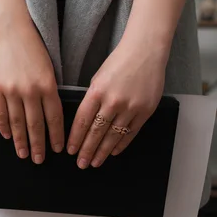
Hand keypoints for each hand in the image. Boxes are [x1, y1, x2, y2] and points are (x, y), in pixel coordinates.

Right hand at [0, 16, 63, 163]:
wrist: (11, 32)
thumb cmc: (33, 49)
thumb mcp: (48, 69)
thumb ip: (49, 92)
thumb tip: (49, 117)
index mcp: (48, 86)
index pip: (54, 118)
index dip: (56, 136)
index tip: (58, 149)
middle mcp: (30, 91)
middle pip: (36, 125)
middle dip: (38, 145)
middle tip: (39, 159)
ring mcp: (12, 91)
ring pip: (17, 123)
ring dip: (21, 141)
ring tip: (23, 154)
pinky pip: (0, 114)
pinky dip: (4, 127)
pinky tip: (8, 136)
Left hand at [67, 35, 168, 168]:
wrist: (145, 52)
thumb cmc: (118, 63)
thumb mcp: (97, 78)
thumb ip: (91, 99)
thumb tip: (85, 122)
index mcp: (96, 92)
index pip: (82, 121)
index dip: (76, 139)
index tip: (71, 151)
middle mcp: (113, 101)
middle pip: (96, 132)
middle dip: (87, 150)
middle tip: (81, 163)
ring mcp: (130, 107)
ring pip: (113, 136)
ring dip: (102, 152)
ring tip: (95, 162)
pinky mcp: (145, 111)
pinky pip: (131, 133)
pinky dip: (121, 144)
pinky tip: (113, 152)